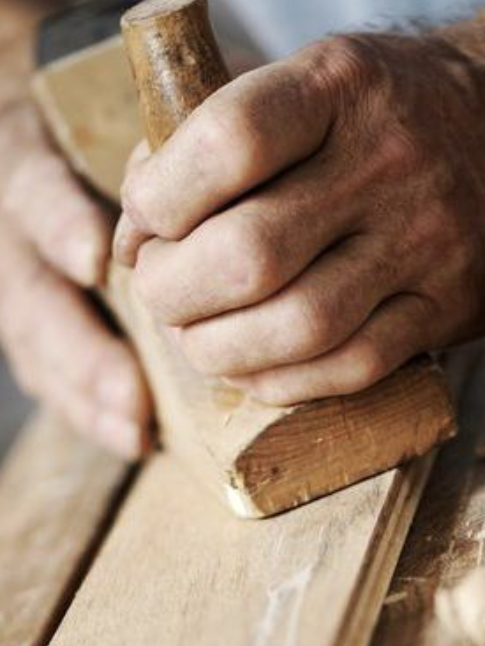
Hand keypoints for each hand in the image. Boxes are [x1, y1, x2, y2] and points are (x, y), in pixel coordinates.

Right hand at [0, 100, 151, 457]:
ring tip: (135, 431)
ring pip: (37, 347)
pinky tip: (131, 436)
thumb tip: (209, 159)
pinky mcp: (31, 324)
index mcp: (27, 160)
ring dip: (88, 395)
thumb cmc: (115, 126)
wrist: (47, 138)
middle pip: (31, 294)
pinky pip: (51, 373)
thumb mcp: (129, 112)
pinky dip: (89, 409)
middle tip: (131, 394)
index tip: (95, 259)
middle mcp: (13, 230)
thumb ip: (162, 137)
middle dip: (81, 349)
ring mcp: (16, 282)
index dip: (59, 222)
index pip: (32, 187)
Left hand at [115, 18, 484, 405]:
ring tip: (196, 338)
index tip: (145, 222)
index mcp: (342, 86)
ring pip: (299, 325)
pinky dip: (282, 381)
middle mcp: (388, 165)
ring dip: (220, 348)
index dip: (158, 198)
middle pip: (250, 254)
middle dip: (174, 291)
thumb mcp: (331, 78)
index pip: (226, 144)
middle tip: (159, 292)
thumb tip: (138, 223)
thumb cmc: (414, 105)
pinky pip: (351, 367)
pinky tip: (255, 369)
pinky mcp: (451, 308)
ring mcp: (426, 245)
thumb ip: (235, 135)